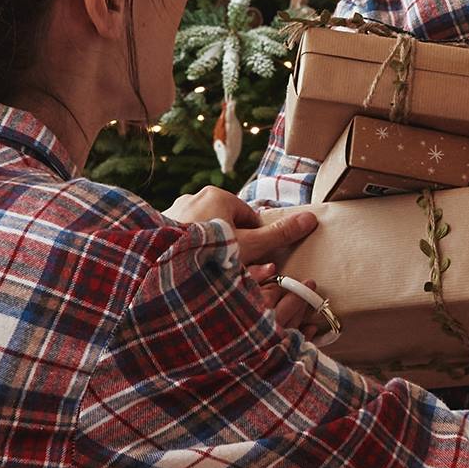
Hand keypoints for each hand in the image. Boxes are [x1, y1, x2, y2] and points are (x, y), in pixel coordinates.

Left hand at [166, 186, 320, 331]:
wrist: (164, 268)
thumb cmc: (211, 254)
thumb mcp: (250, 246)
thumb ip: (278, 234)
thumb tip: (310, 219)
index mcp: (217, 195)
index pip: (247, 217)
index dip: (254, 242)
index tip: (250, 262)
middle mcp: (193, 197)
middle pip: (224, 225)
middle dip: (231, 246)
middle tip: (230, 270)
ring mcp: (172, 211)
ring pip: (202, 232)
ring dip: (210, 249)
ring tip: (209, 272)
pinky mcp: (157, 228)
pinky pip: (181, 239)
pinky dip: (188, 252)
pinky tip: (189, 269)